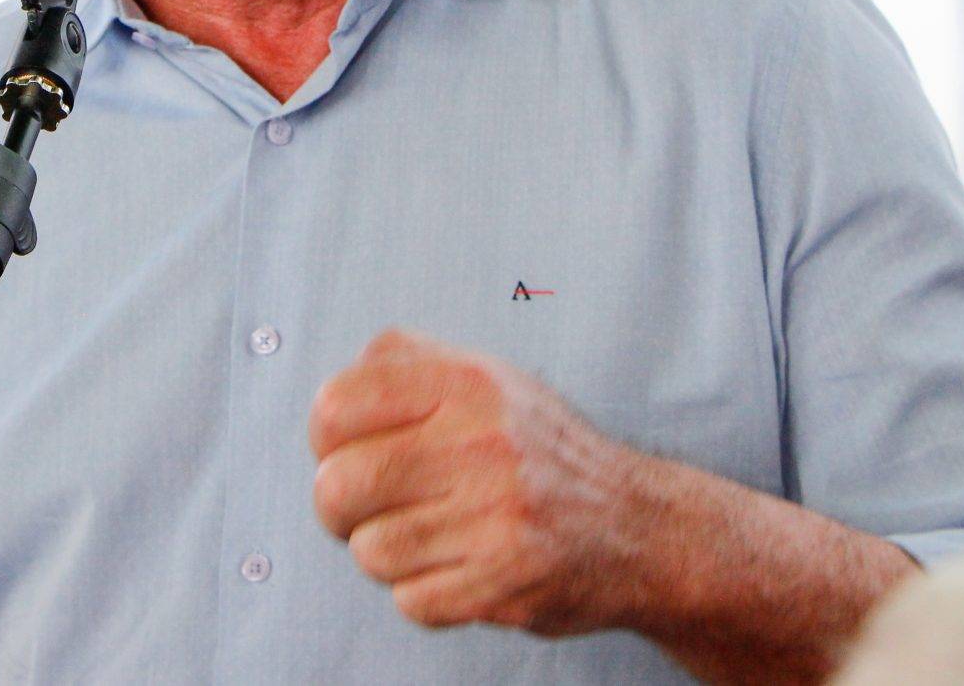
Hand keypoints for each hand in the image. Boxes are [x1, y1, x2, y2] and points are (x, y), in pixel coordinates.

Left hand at [308, 328, 646, 636]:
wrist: (638, 525)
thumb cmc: (540, 450)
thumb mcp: (483, 377)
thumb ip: (404, 364)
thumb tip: (329, 398)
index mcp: (466, 382)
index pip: (336, 406)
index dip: (325, 437)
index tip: (345, 450)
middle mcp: (482, 443)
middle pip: (339, 485)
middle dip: (339, 505)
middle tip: (369, 507)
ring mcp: (496, 515)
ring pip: (370, 550)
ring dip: (385, 552)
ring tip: (427, 535)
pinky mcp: (504, 582)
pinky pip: (410, 600)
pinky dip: (423, 592)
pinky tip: (458, 566)